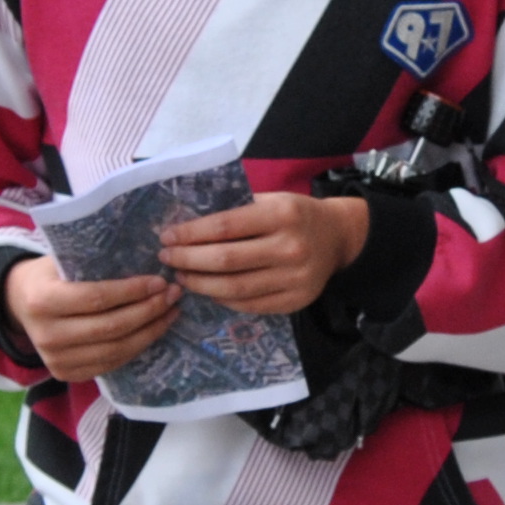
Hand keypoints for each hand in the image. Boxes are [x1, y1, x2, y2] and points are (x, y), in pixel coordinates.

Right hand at [4, 255, 181, 381]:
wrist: (19, 303)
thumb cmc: (49, 275)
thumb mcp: (62, 260)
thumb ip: (94, 264)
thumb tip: (147, 260)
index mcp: (43, 300)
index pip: (96, 298)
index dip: (132, 291)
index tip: (159, 281)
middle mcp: (47, 335)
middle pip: (110, 328)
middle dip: (148, 311)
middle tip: (172, 295)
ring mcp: (55, 360)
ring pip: (115, 350)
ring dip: (150, 331)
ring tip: (170, 312)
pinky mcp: (66, 374)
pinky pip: (111, 363)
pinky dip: (136, 347)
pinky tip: (153, 330)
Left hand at [156, 194, 370, 315]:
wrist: (337, 237)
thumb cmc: (294, 214)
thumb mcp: (271, 199)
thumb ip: (235, 210)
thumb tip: (185, 225)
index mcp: (282, 215)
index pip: (224, 227)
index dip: (190, 234)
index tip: (167, 236)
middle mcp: (290, 247)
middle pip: (226, 261)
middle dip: (188, 260)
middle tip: (167, 258)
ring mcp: (295, 279)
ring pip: (234, 289)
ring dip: (200, 284)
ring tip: (181, 276)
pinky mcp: (295, 301)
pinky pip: (249, 305)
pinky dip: (223, 299)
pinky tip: (208, 289)